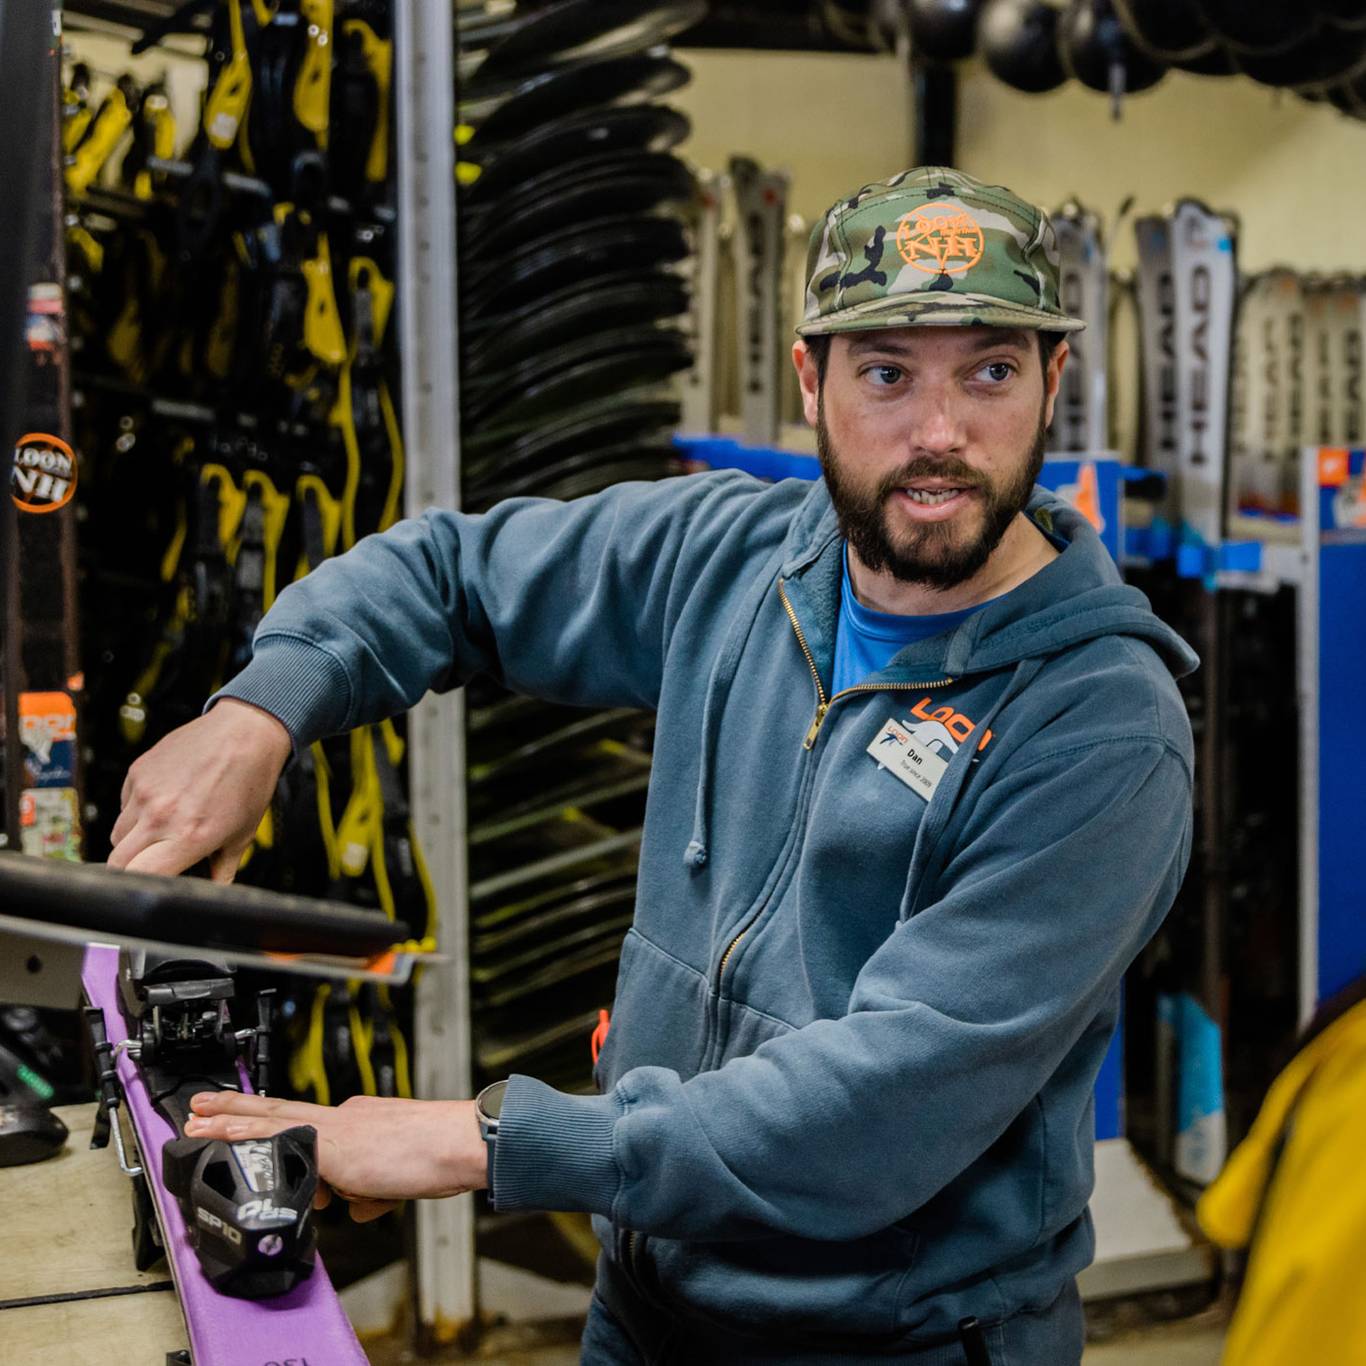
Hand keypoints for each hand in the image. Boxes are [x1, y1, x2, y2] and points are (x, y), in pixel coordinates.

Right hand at [108, 699, 292, 882]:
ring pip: (118, 833)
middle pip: (117, 861)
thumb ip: (222, 870)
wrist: (246, 732)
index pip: (137, 876)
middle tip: (156, 861)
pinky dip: (137, 811)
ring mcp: (145, 792)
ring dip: (134, 839)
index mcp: (188, 835)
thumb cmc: (249, 783)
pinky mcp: (137, 771)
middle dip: (132, 867)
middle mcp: (160, 815)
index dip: (141, 886)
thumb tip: (211, 891)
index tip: (155, 883)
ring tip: (165, 828)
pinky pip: (124, 804)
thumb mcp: (242, 834)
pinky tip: (165, 802)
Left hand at [185, 1091, 488, 1221]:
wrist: (460, 1142)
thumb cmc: (440, 1157)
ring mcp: (337, 1128)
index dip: (278, 1133)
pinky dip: (246, 1138)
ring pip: (271, 1120)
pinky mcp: (333, 1144)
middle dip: (239, 1110)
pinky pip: (278, 1139)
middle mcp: (344, 1118)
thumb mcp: (396, 1182)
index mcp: (360, 1122)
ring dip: (229, 1121)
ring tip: (196, 1121)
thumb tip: (354, 1206)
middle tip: (202, 1106)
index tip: (252, 1129)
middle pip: (280, 1111)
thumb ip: (369, 1192)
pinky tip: (222, 1139)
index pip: (310, 1128)